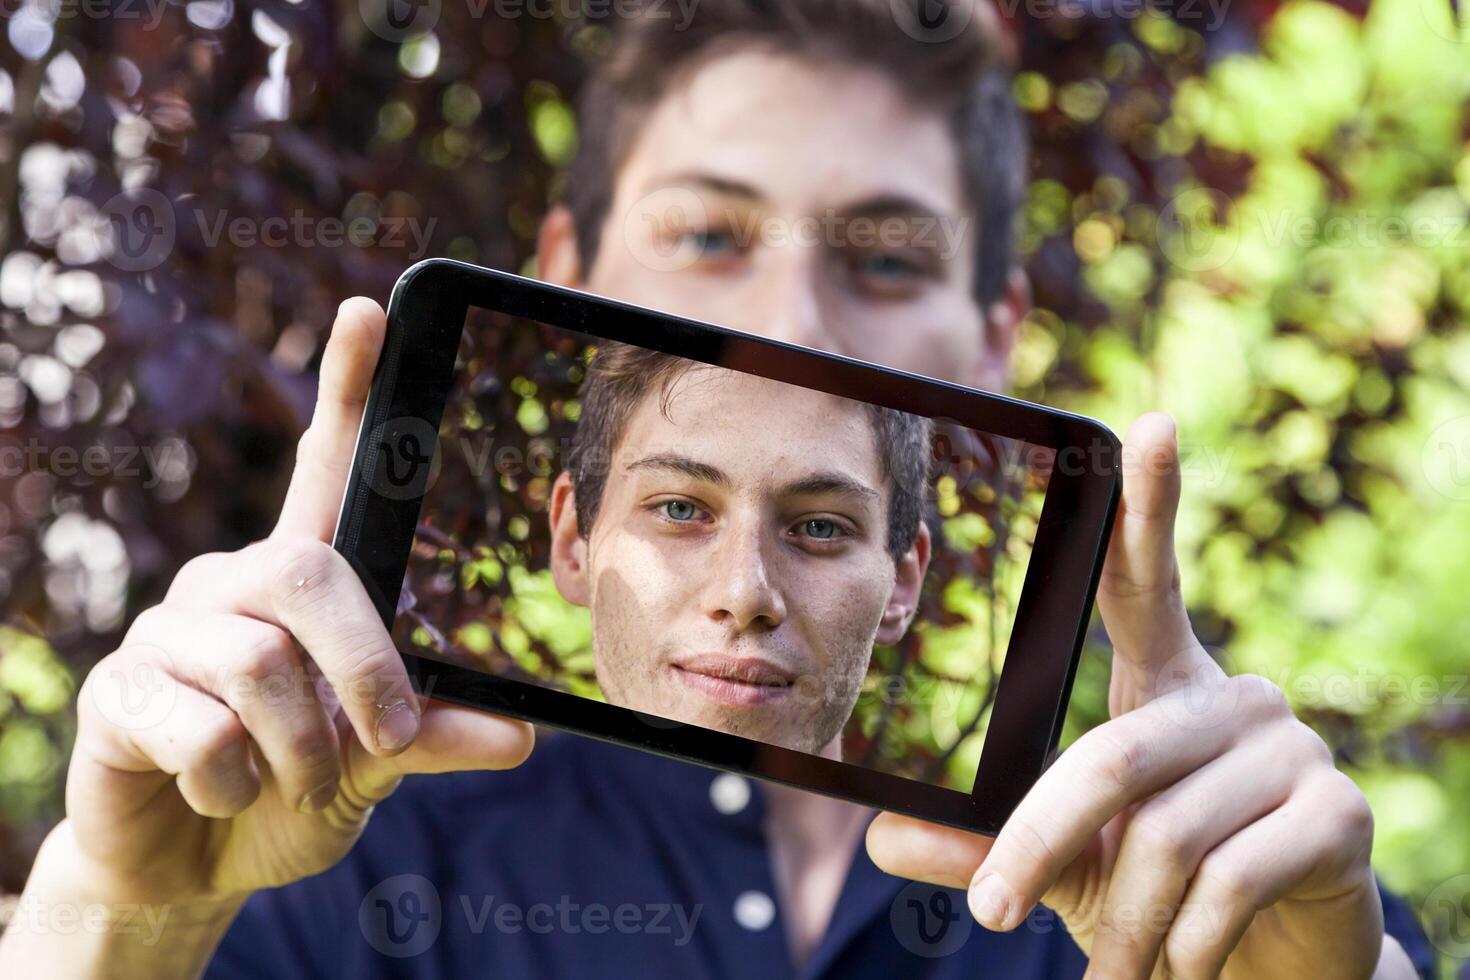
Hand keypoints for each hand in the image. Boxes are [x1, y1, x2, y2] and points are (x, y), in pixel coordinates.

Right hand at [62, 298, 533, 907]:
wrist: (194, 864)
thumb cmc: (290, 790)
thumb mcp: (377, 762)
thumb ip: (436, 735)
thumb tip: (522, 732)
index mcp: (301, 584)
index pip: (324, 468)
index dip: (346, 390)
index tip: (369, 311)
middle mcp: (232, 586)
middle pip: (309, 573)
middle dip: (365, 665)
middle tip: (388, 736)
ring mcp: (169, 634)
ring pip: (256, 661)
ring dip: (302, 747)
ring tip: (296, 781)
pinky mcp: (118, 694)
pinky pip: (197, 726)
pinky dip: (235, 778)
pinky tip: (225, 791)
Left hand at [868, 413, 1390, 978]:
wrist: (1272, 965)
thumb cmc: (1156, 891)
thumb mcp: (1064, 861)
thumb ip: (985, 841)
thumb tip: (881, 838)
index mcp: (1165, 684)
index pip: (1149, 583)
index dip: (1148, 506)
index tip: (1146, 426)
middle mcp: (1236, 697)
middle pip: (1113, 754)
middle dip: (1042, 841)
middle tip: (995, 912)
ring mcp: (1293, 751)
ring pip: (1166, 833)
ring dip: (1121, 918)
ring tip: (1113, 965)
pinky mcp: (1340, 815)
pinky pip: (1230, 879)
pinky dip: (1186, 939)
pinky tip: (1182, 963)